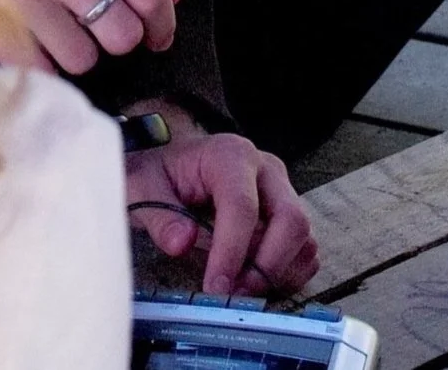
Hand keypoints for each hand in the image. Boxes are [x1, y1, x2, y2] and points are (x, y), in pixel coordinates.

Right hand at [0, 0, 178, 74]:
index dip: (162, 23)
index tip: (155, 36)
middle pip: (122, 34)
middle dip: (113, 40)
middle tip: (91, 30)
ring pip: (84, 59)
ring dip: (72, 55)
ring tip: (48, 30)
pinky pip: (42, 71)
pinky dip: (38, 66)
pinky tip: (23, 41)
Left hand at [125, 110, 317, 296]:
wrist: (172, 161)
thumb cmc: (160, 172)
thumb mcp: (143, 186)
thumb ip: (159, 215)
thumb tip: (182, 243)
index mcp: (230, 155)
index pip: (242, 206)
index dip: (232, 251)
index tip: (215, 286)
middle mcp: (265, 169)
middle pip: (291, 220)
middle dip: (267, 265)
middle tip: (235, 293)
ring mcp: (281, 191)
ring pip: (304, 238)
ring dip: (278, 273)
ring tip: (240, 287)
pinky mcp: (287, 214)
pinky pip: (305, 251)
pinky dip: (287, 273)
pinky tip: (253, 279)